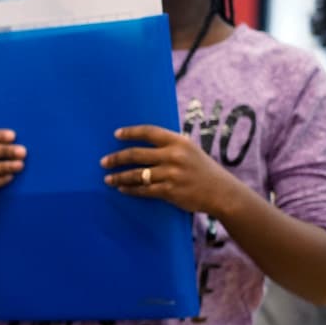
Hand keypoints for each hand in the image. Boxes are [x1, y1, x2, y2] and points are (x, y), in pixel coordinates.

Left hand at [101, 125, 245, 215]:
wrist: (222, 192)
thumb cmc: (203, 170)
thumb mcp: (190, 150)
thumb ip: (170, 146)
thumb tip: (144, 143)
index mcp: (179, 141)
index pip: (149, 132)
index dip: (130, 132)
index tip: (116, 134)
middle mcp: (174, 156)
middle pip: (136, 154)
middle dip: (116, 158)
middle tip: (103, 162)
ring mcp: (171, 174)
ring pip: (137, 175)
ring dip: (119, 177)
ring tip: (108, 179)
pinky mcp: (170, 191)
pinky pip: (143, 190)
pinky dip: (130, 190)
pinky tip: (122, 189)